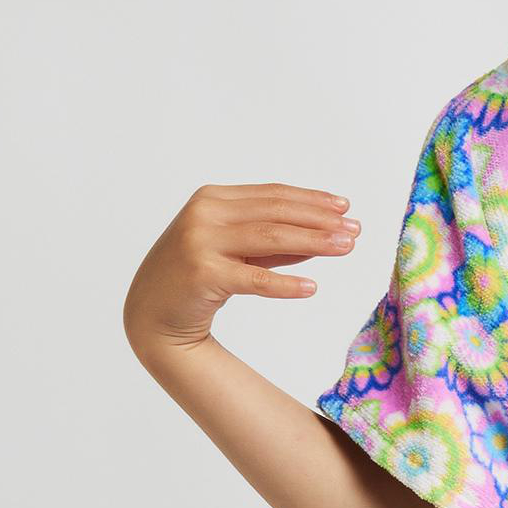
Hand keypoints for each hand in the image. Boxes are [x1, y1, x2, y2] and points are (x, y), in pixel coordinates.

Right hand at [123, 182, 361, 361]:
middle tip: (355, 229)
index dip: (311, 199)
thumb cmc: (198, 277)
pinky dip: (285, 284)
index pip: (272, 195)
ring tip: (346, 248)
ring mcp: (200, 242)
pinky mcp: (202, 274)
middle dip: (320, 220)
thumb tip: (326, 236)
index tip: (345, 207)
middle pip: (275, 213)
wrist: (152, 312)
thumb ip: (275, 242)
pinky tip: (311, 288)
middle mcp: (204, 214)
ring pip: (270, 239)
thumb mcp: (237, 251)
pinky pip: (254, 279)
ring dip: (313, 243)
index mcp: (212, 199)